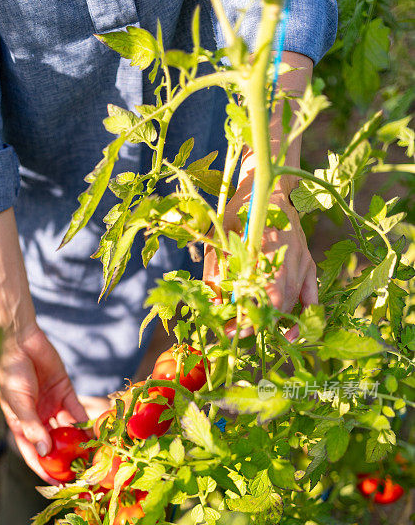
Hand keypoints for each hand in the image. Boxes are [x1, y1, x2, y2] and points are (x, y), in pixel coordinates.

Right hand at [0, 323, 87, 481]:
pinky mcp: (65, 393)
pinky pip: (78, 412)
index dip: (43, 469)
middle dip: (65, 459)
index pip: (32, 452)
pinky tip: (97, 435)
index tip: (56, 485)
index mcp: (20, 423)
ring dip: (78, 443)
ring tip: (93, 458)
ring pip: (68, 431)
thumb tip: (45, 451)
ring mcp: (52, 406)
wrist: (21, 340)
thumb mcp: (18, 401)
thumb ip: (31, 426)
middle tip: (81, 475)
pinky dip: (86, 423)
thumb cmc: (11, 371)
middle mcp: (37, 418)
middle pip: (53, 445)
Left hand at [203, 174, 316, 340]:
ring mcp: (302, 261)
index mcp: (266, 249)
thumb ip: (216, 273)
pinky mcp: (308, 263)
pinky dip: (304, 315)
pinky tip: (292, 333)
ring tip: (257, 336)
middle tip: (237, 335)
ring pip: (293, 301)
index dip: (247, 317)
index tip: (229, 330)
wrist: (270, 188)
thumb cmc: (240, 212)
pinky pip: (311, 295)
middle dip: (258, 323)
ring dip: (275, 322)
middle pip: (279, 302)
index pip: (262, 294)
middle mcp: (288, 257)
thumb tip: (213, 306)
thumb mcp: (219, 238)